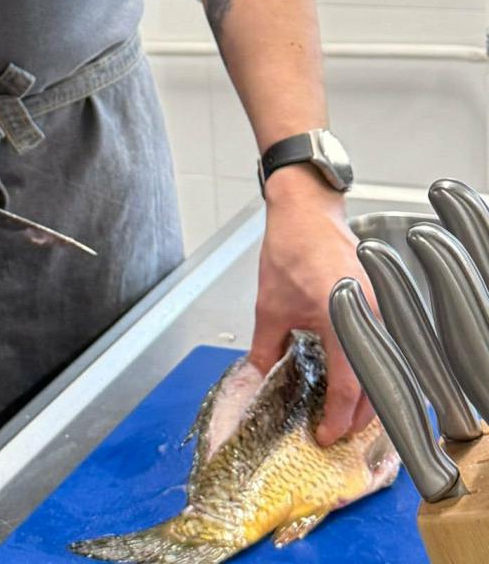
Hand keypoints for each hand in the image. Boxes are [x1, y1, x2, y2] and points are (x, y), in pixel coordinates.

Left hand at [250, 166, 376, 446]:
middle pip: (376, 383)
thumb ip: (266, 347)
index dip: (337, 417)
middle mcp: (369, 314)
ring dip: (368, 394)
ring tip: (342, 411)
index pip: (349, 385)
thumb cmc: (290, 247)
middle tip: (335, 431)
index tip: (325, 435)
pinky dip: (371, 368)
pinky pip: (382, 345)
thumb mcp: (269, 305)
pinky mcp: (380, 300)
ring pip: (383, 366)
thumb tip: (261, 376)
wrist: (306, 210)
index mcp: (341, 317)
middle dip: (357, 415)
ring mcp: (379, 306)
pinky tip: (352, 377)